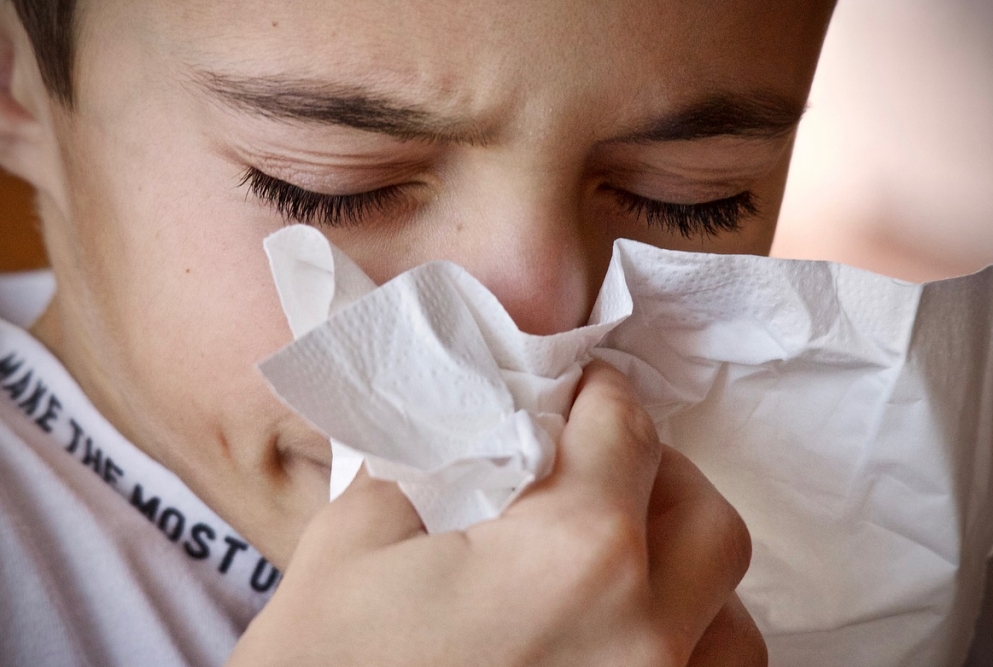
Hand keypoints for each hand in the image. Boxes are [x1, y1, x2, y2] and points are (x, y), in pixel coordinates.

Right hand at [227, 360, 765, 665]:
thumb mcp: (353, 544)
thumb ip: (431, 464)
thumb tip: (474, 431)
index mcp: (573, 556)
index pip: (626, 432)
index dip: (603, 394)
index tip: (585, 390)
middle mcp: (643, 634)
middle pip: (706, 518)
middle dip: (659, 473)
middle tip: (601, 466)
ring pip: (732, 616)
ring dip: (687, 568)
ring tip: (624, 557)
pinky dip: (689, 645)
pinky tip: (629, 635)